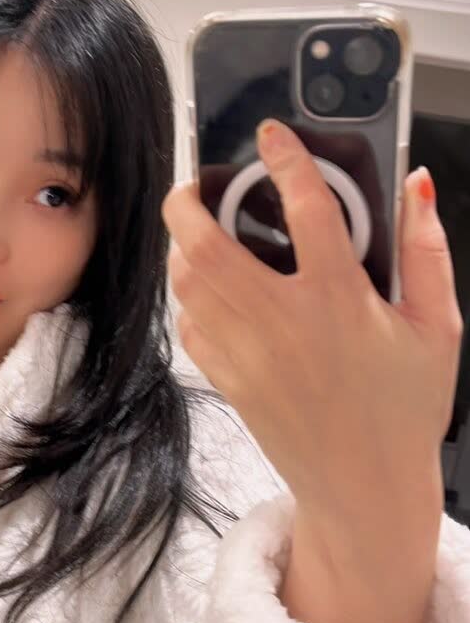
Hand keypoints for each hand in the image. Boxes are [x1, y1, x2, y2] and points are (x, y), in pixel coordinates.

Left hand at [162, 118, 462, 531]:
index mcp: (339, 301)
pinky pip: (191, 325)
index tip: (273, 134)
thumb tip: (416, 182)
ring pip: (188, 283)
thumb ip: (428, 251)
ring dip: (184, 246)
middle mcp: (284, 323)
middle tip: (198, 182)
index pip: (306, 209)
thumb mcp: (438, 328)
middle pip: (207, 244)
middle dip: (190, 200)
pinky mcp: (229, 382)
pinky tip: (211, 288)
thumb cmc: (405, 409)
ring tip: (201, 228)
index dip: (286, 160)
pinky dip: (190, 298)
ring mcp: (248, 355)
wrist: (366, 488)